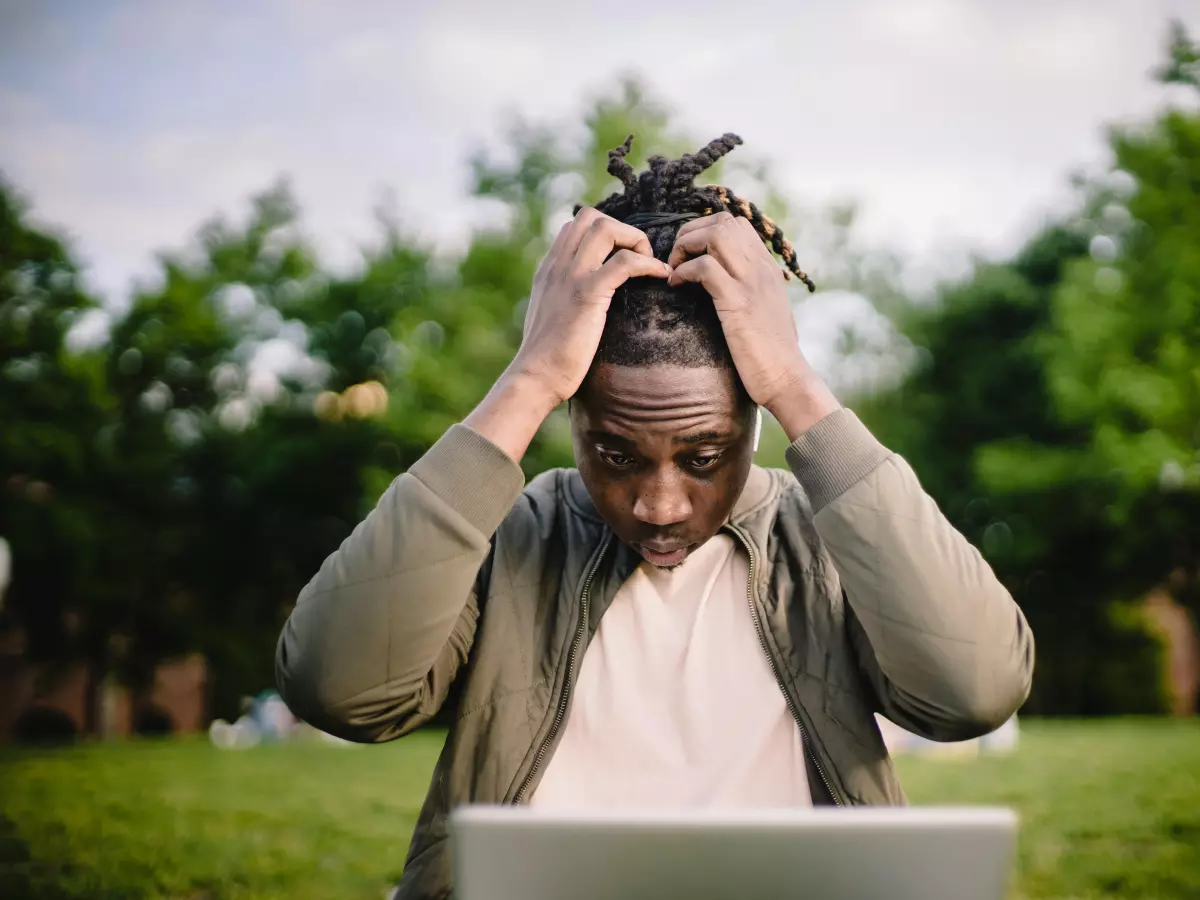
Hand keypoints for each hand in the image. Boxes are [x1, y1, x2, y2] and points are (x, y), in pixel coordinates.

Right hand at [463, 209, 669, 462]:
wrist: (535, 377)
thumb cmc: (547, 358)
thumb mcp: (551, 316)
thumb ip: (562, 298)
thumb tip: (582, 301)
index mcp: (549, 269)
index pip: (575, 226)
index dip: (605, 232)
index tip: (623, 257)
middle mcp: (558, 265)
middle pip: (591, 217)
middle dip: (622, 229)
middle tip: (638, 259)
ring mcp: (571, 276)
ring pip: (606, 228)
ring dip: (635, 240)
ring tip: (649, 264)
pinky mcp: (587, 294)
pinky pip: (624, 262)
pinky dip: (648, 264)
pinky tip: (660, 276)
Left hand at [666, 212, 839, 437]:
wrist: (787, 379)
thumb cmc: (770, 354)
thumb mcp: (763, 312)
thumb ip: (747, 292)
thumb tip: (722, 287)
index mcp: (767, 268)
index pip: (736, 224)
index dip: (704, 230)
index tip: (689, 255)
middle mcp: (761, 268)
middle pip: (723, 221)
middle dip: (690, 233)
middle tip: (676, 260)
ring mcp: (751, 282)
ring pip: (715, 235)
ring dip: (686, 247)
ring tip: (675, 270)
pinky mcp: (738, 302)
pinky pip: (705, 267)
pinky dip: (684, 271)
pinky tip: (676, 286)